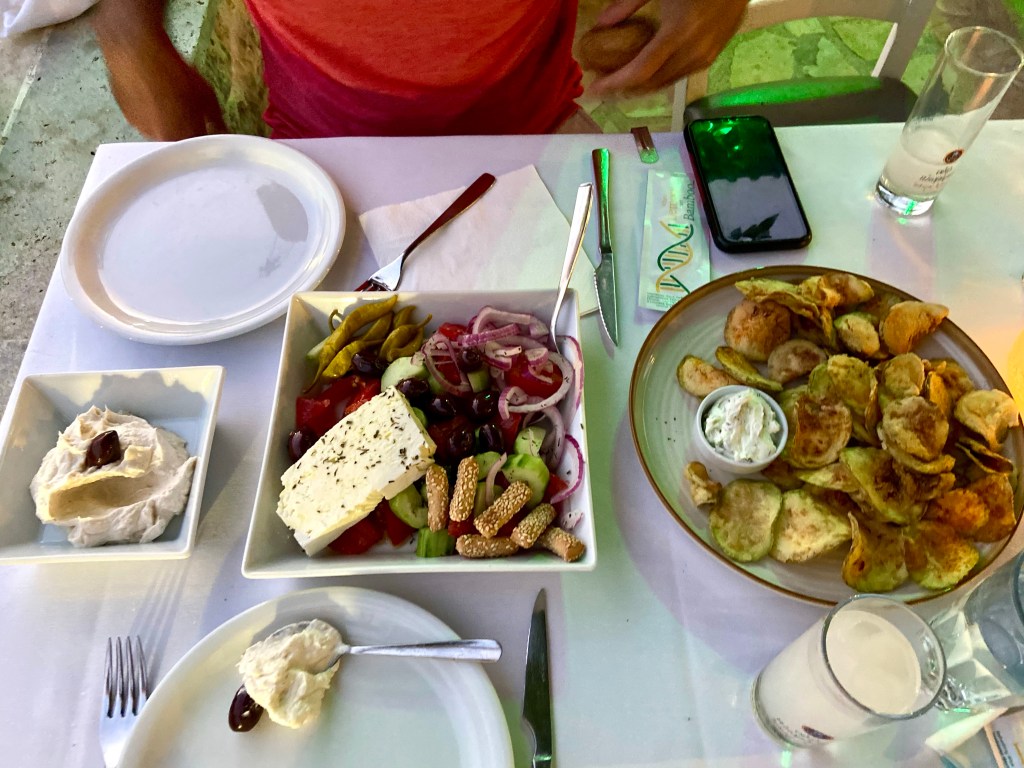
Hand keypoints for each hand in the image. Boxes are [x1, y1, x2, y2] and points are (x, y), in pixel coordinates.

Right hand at [92, 0, 225, 139]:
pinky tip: (155, 96)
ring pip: (159, 132)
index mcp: (181, 139)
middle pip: (176, 143)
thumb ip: (216, 120)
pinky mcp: (125, 115)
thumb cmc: (175, 74)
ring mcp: (140, 128)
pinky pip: (143, 119)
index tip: (209, 133)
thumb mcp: (207, 96)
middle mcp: (159, 139)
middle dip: (185, 133)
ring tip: (171, 102)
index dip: (203, 141)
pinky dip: (150, 113)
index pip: (196, 150)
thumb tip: (223, 132)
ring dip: (166, 123)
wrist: (137, 52)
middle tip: (190, 114)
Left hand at [587, 0, 747, 96]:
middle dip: (623, 89)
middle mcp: (693, 52)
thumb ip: (627, 5)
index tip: (594, 89)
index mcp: (678, 33)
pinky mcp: (712, 57)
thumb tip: (601, 23)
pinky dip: (658, 79)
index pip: (640, 71)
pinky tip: (645, 75)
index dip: (614, 83)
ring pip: (666, 84)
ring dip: (640, 88)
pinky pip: (679, 76)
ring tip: (618, 84)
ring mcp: (705, 57)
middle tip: (601, 86)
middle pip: (651, 84)